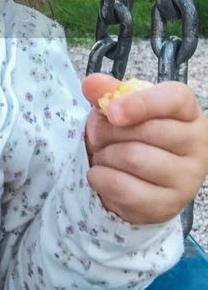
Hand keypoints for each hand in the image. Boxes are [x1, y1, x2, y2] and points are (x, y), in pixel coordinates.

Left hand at [81, 73, 207, 224]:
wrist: (139, 182)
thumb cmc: (134, 138)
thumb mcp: (122, 110)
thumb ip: (109, 94)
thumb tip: (91, 84)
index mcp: (188, 114)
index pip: (174, 99)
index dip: (141, 103)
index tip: (111, 111)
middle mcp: (197, 145)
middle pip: (148, 131)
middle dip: (109, 131)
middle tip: (97, 135)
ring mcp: (187, 178)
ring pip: (134, 158)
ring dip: (105, 155)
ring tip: (103, 156)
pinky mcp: (168, 205)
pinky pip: (124, 188)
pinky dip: (101, 178)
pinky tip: (101, 174)